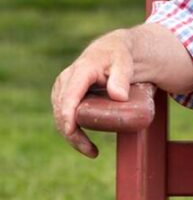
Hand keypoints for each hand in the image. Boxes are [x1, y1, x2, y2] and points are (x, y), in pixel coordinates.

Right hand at [51, 29, 134, 156]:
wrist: (113, 49)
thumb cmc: (120, 56)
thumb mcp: (124, 63)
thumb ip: (122, 78)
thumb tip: (119, 96)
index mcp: (81, 71)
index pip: (69, 96)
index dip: (68, 116)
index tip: (71, 132)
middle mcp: (67, 79)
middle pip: (62, 110)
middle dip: (72, 133)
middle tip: (90, 151)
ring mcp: (63, 87)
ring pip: (60, 115)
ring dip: (71, 135)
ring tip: (90, 150)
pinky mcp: (64, 94)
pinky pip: (63, 114)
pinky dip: (71, 129)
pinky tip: (83, 142)